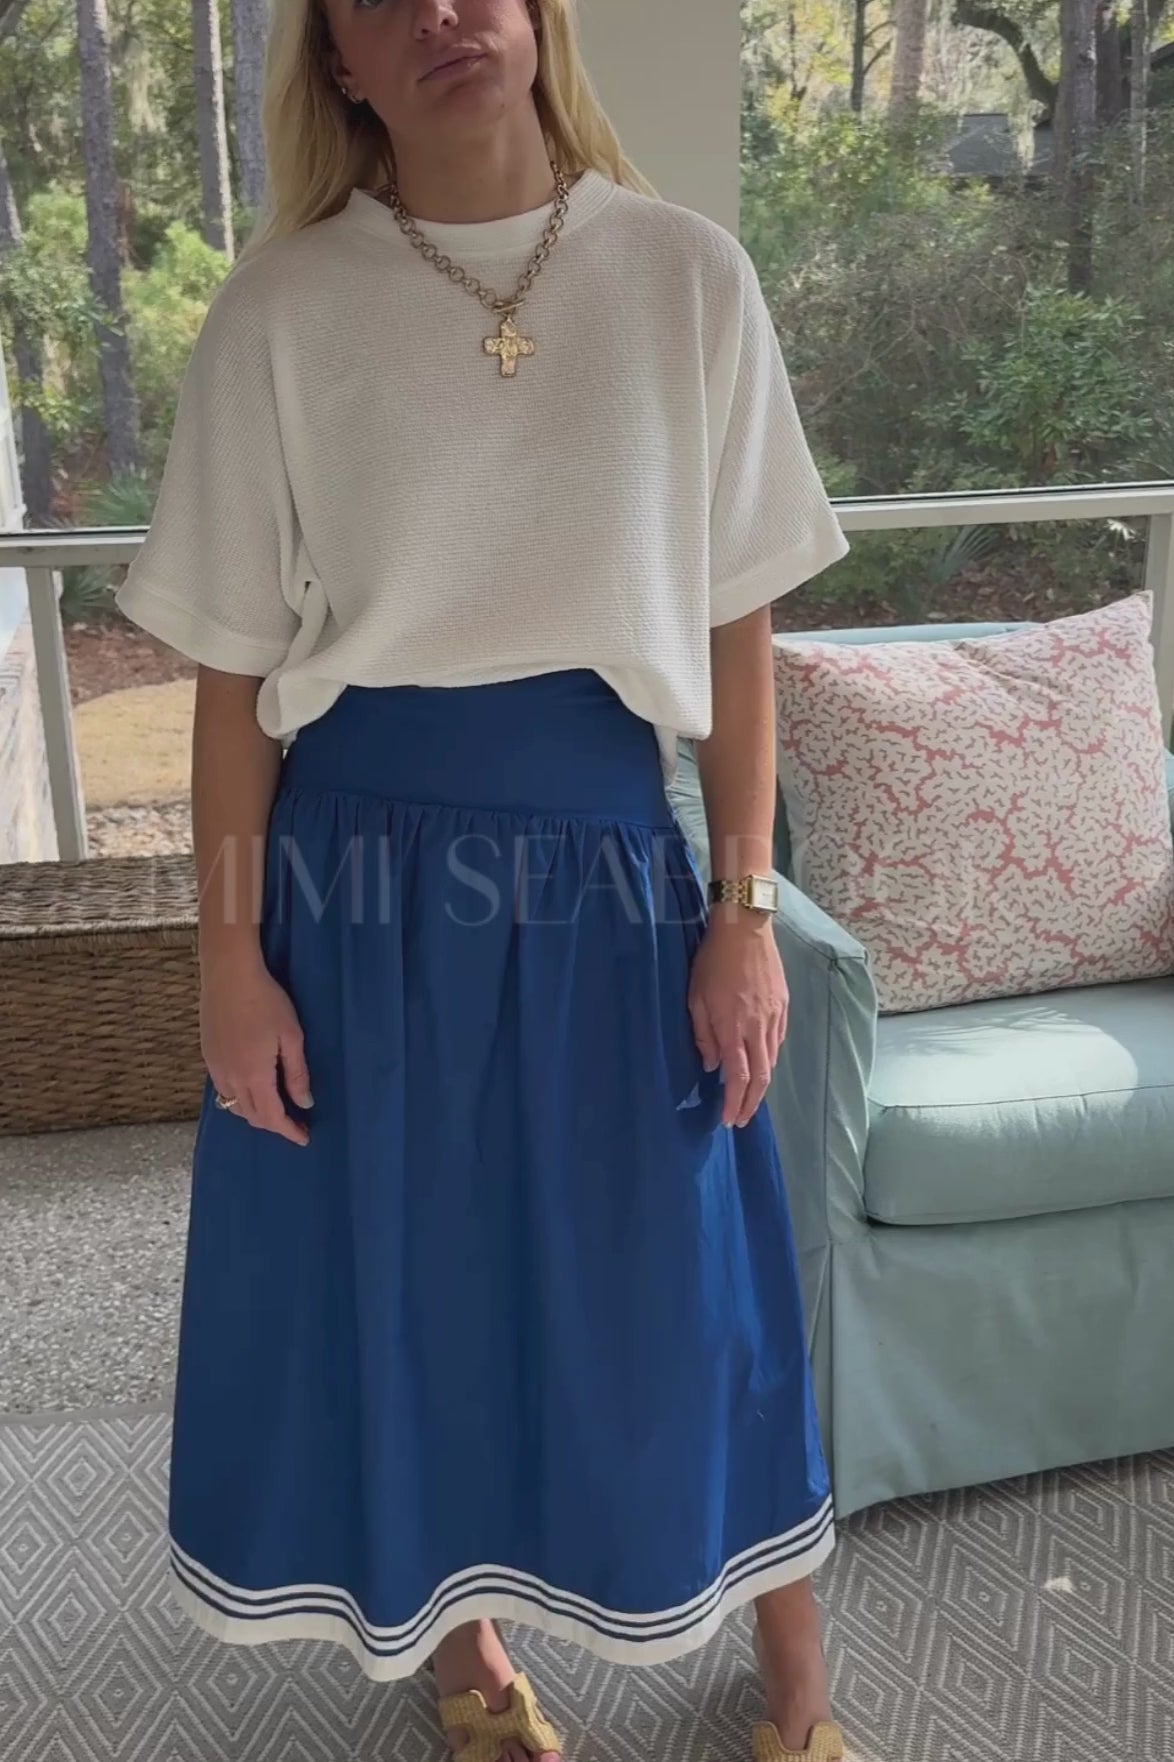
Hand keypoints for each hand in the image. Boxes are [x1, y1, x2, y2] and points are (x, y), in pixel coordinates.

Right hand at [200, 951, 313, 1144]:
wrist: (229, 975)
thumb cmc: (266, 1001)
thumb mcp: (291, 1036)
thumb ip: (297, 1073)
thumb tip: (305, 1103)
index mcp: (253, 1074)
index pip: (271, 1117)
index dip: (288, 1131)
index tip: (303, 1137)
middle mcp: (230, 1077)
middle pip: (251, 1116)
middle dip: (274, 1125)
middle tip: (296, 1122)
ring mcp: (215, 1067)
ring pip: (234, 1106)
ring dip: (256, 1114)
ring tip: (276, 1108)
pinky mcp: (208, 1056)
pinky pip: (223, 1091)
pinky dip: (240, 1099)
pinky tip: (253, 1088)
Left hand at [687, 911, 788, 1128]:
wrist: (745, 929)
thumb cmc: (713, 961)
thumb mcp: (695, 998)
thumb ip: (703, 1035)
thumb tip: (713, 1065)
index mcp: (733, 1028)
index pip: (738, 1077)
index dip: (734, 1102)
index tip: (728, 1120)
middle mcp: (758, 1028)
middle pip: (761, 1077)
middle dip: (751, 1103)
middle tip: (741, 1119)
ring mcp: (774, 1017)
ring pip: (773, 1060)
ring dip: (762, 1085)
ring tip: (750, 1098)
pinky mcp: (783, 1006)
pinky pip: (778, 1040)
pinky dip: (771, 1058)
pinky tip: (763, 1063)